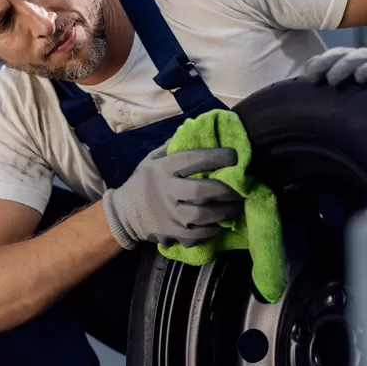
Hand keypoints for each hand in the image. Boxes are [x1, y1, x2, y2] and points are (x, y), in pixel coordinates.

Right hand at [103, 143, 243, 248]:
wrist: (124, 214)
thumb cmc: (144, 182)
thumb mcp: (152, 159)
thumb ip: (173, 147)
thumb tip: (198, 131)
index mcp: (163, 169)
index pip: (193, 159)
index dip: (216, 156)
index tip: (234, 156)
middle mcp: (167, 191)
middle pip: (202, 190)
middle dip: (227, 189)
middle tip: (242, 186)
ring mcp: (170, 215)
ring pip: (203, 215)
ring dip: (225, 211)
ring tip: (238, 206)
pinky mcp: (173, 233)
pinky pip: (198, 234)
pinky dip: (214, 230)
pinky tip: (223, 224)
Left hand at [304, 47, 366, 98]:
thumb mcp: (352, 77)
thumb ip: (331, 71)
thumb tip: (307, 66)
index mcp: (360, 61)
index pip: (340, 56)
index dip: (325, 63)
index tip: (311, 76)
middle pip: (359, 58)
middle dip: (344, 66)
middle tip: (332, 80)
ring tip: (361, 75)